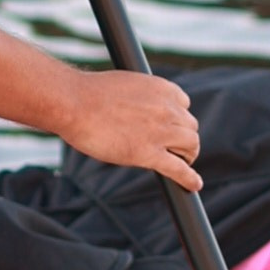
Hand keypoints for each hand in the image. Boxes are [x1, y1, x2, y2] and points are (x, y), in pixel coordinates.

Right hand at [49, 66, 200, 189]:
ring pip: (191, 146)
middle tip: (175, 147)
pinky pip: (179, 169)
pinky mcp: (150, 154)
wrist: (74, 104)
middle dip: (183, 137)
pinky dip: (190, 178)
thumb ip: (139, 96)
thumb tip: (136, 108)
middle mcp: (167, 108)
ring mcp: (161, 132)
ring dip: (188, 155)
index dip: (177, 117)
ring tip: (182, 163)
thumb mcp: (124, 85)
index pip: (184, 104)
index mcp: (161, 88)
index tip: (170, 125)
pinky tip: (195, 185)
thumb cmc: (89, 94)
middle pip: (190, 126)